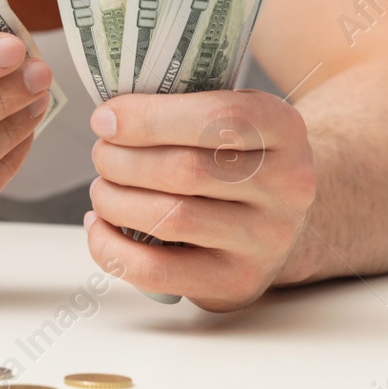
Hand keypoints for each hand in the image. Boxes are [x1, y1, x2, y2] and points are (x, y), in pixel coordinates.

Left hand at [84, 88, 316, 311]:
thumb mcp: (225, 116)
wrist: (277, 216)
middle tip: (102, 154)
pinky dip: (110, 246)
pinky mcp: (236, 282)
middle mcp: (287, 186)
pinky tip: (100, 225)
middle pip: (184, 170)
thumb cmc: (232, 157)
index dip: (147, 117)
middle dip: (120, 160)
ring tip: (104, 189)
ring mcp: (265, 240)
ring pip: (169, 219)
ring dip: (113, 200)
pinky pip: (156, 270)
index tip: (104, 120)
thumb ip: (177, 106)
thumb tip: (108, 121)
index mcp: (282, 129)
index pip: (220, 117)